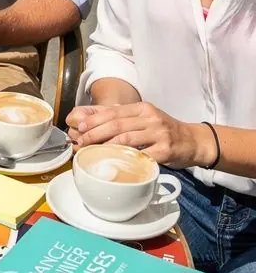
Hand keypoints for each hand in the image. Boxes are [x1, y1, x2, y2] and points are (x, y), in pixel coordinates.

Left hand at [66, 102, 214, 168]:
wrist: (193, 141)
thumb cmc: (163, 131)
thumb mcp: (144, 118)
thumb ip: (121, 117)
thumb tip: (90, 117)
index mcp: (141, 108)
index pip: (113, 112)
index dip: (94, 120)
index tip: (79, 128)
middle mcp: (150, 118)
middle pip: (117, 124)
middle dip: (95, 133)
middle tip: (80, 142)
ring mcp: (158, 133)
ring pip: (127, 139)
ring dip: (106, 147)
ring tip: (92, 153)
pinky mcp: (165, 150)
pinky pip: (142, 156)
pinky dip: (127, 159)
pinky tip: (115, 164)